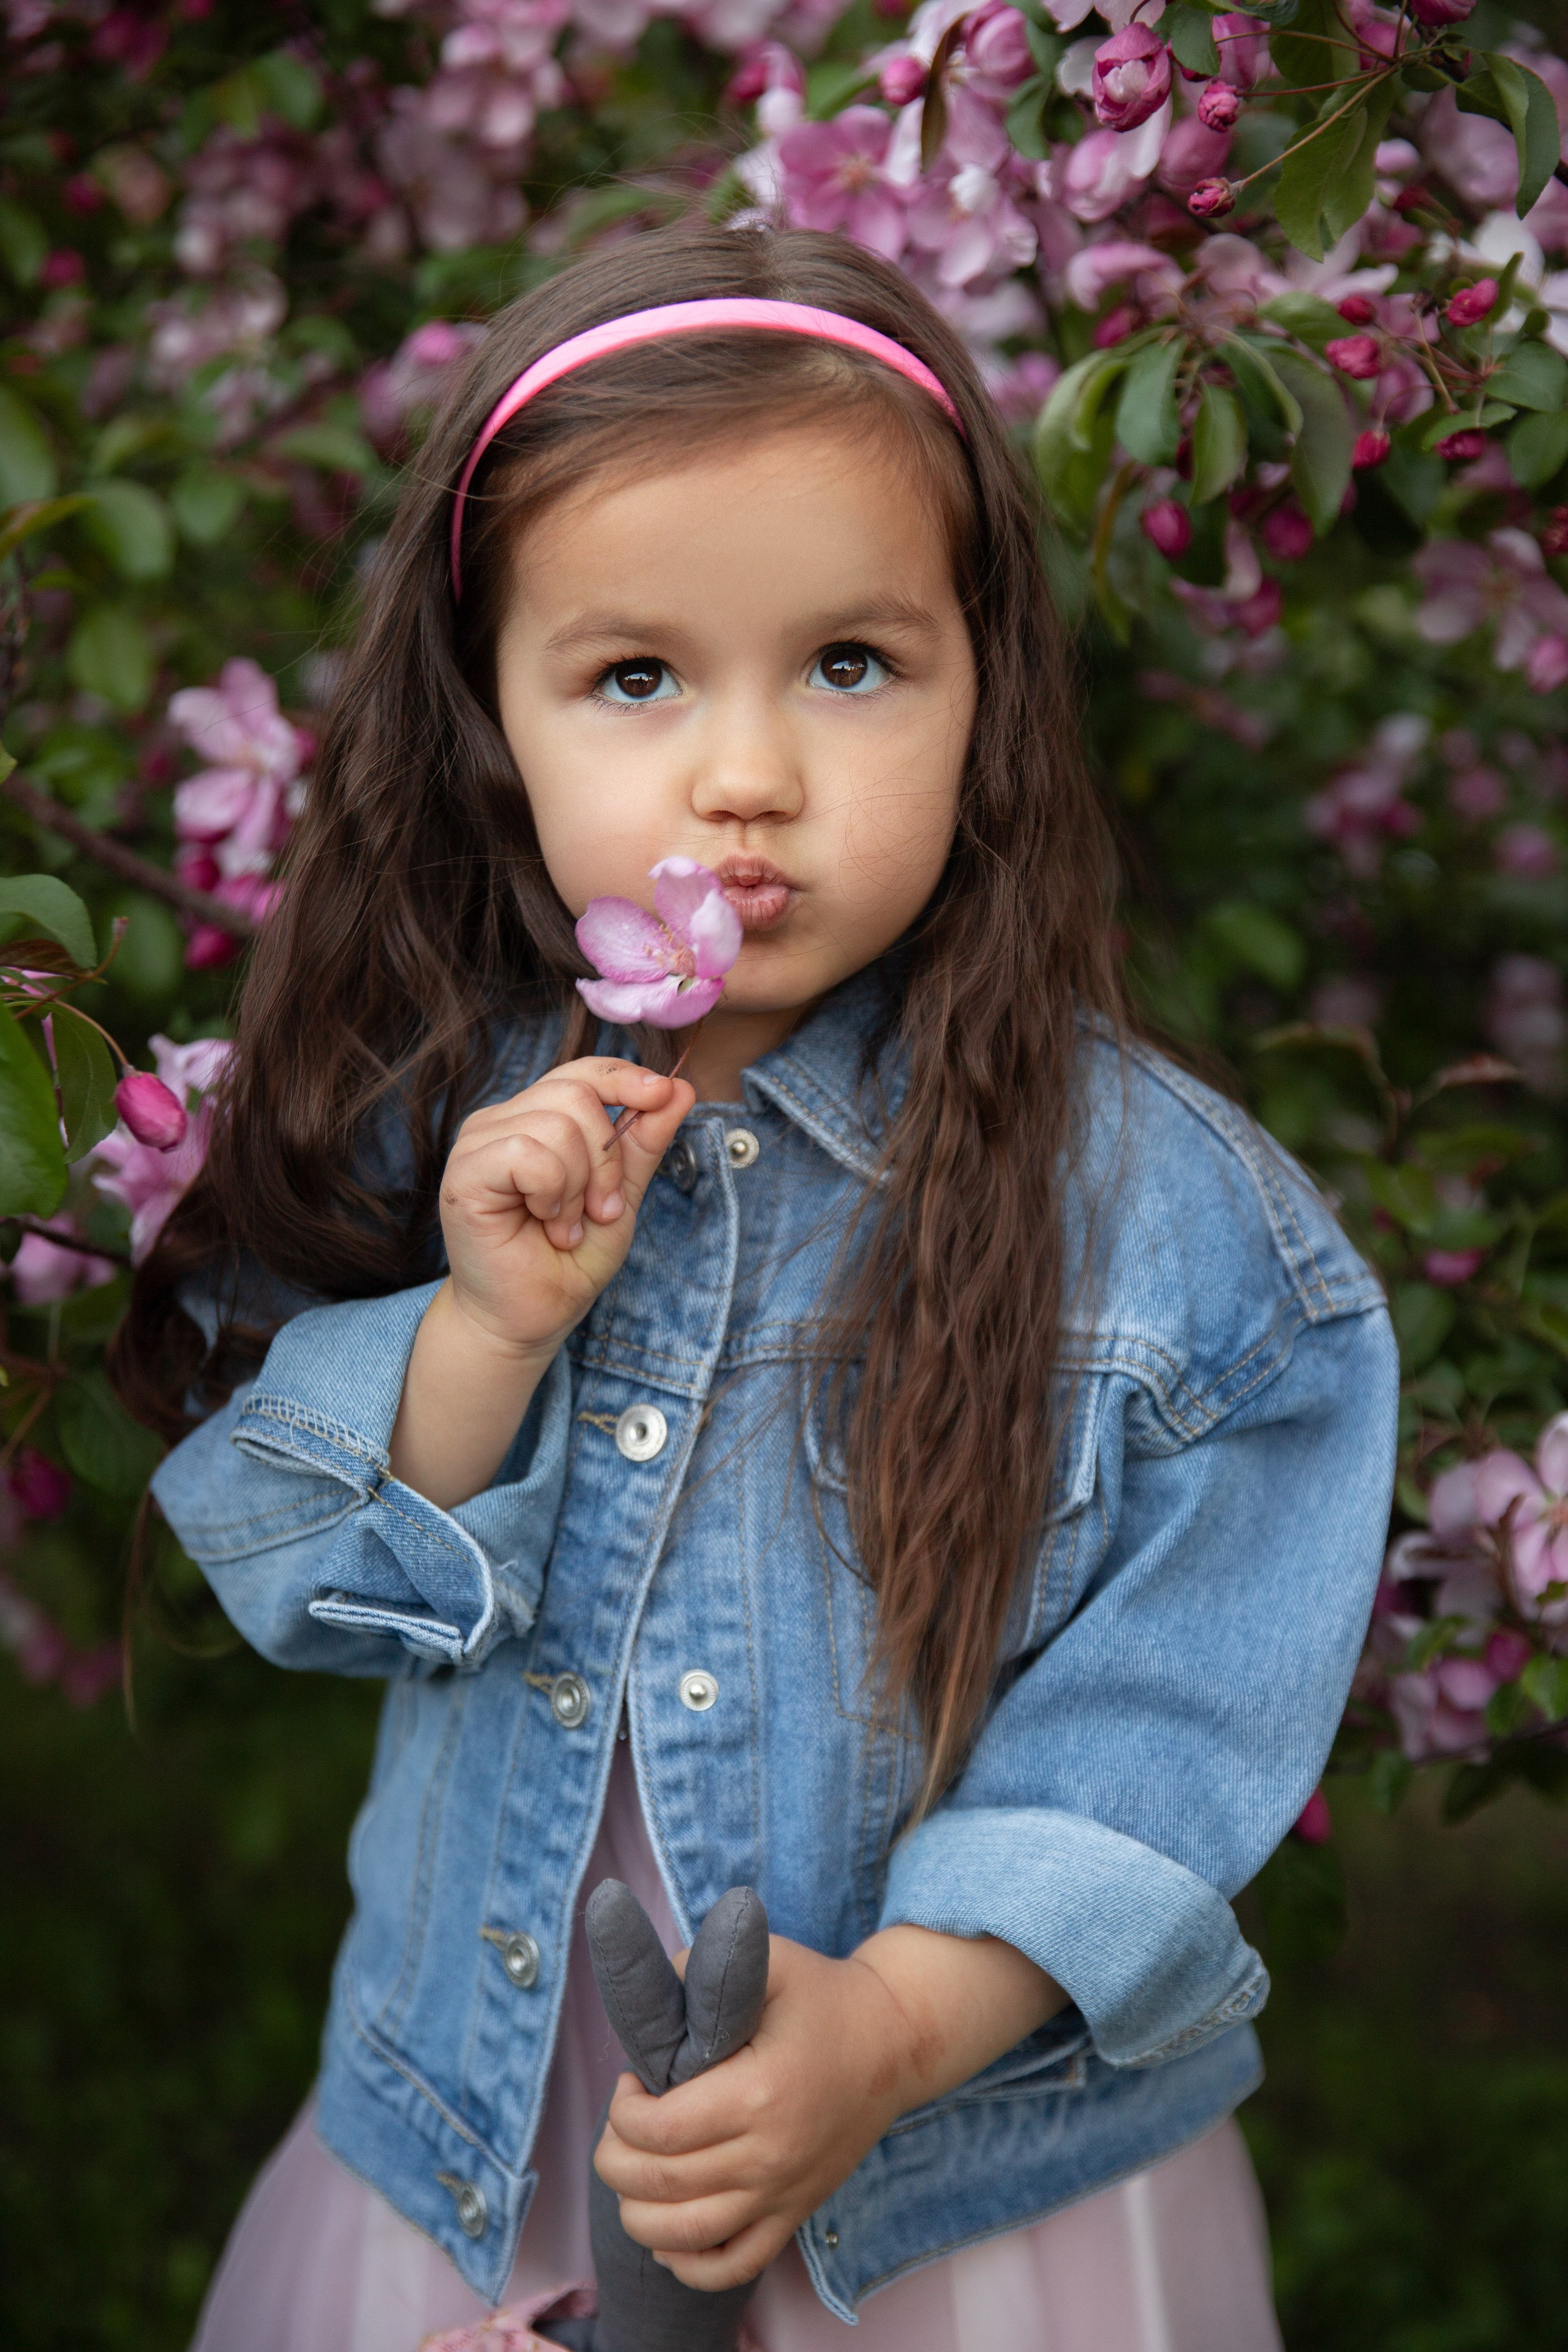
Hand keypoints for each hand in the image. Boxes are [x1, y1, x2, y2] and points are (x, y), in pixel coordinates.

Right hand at [436, 1056, 692, 1357]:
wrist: (529, 1318)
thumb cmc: (568, 1261)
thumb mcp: (621, 1194)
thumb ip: (643, 1143)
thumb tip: (680, 1087)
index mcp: (537, 1118)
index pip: (582, 1071)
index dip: (625, 1077)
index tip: (662, 1095)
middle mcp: (503, 1120)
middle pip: (576, 1095)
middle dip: (607, 1159)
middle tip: (599, 1211)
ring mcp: (478, 1143)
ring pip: (556, 1124)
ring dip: (579, 1186)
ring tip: (566, 1226)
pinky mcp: (464, 1172)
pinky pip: (527, 1153)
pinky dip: (552, 1192)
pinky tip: (545, 1223)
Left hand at [592, 1935, 919, 2291]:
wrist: (894, 2041)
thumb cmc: (823, 1997)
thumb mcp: (768, 1961)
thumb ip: (698, 1968)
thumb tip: (646, 1997)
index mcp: (758, 2093)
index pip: (659, 2130)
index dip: (623, 2112)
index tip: (630, 2083)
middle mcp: (769, 2155)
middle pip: (660, 2186)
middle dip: (615, 2158)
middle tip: (622, 2124)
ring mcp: (783, 2194)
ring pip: (685, 2237)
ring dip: (637, 2212)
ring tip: (635, 2169)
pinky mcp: (795, 2213)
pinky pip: (732, 2267)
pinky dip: (688, 2264)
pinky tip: (666, 2234)